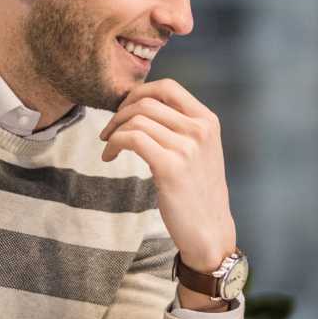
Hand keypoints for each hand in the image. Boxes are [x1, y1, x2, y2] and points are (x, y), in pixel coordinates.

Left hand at [100, 80, 236, 276]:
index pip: (168, 87)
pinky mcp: (170, 167)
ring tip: (108, 146)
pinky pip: (132, 139)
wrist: (209, 231)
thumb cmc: (198, 192)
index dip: (139, 92)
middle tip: (108, 130)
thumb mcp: (199, 151)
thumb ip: (181, 127)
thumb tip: (142, 106)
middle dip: (120, 113)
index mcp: (208, 121)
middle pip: (146, 102)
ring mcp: (187, 148)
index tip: (124, 108)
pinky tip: (108, 157)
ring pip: (136, 120)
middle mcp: (200, 130)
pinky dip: (114, 144)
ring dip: (113, 130)